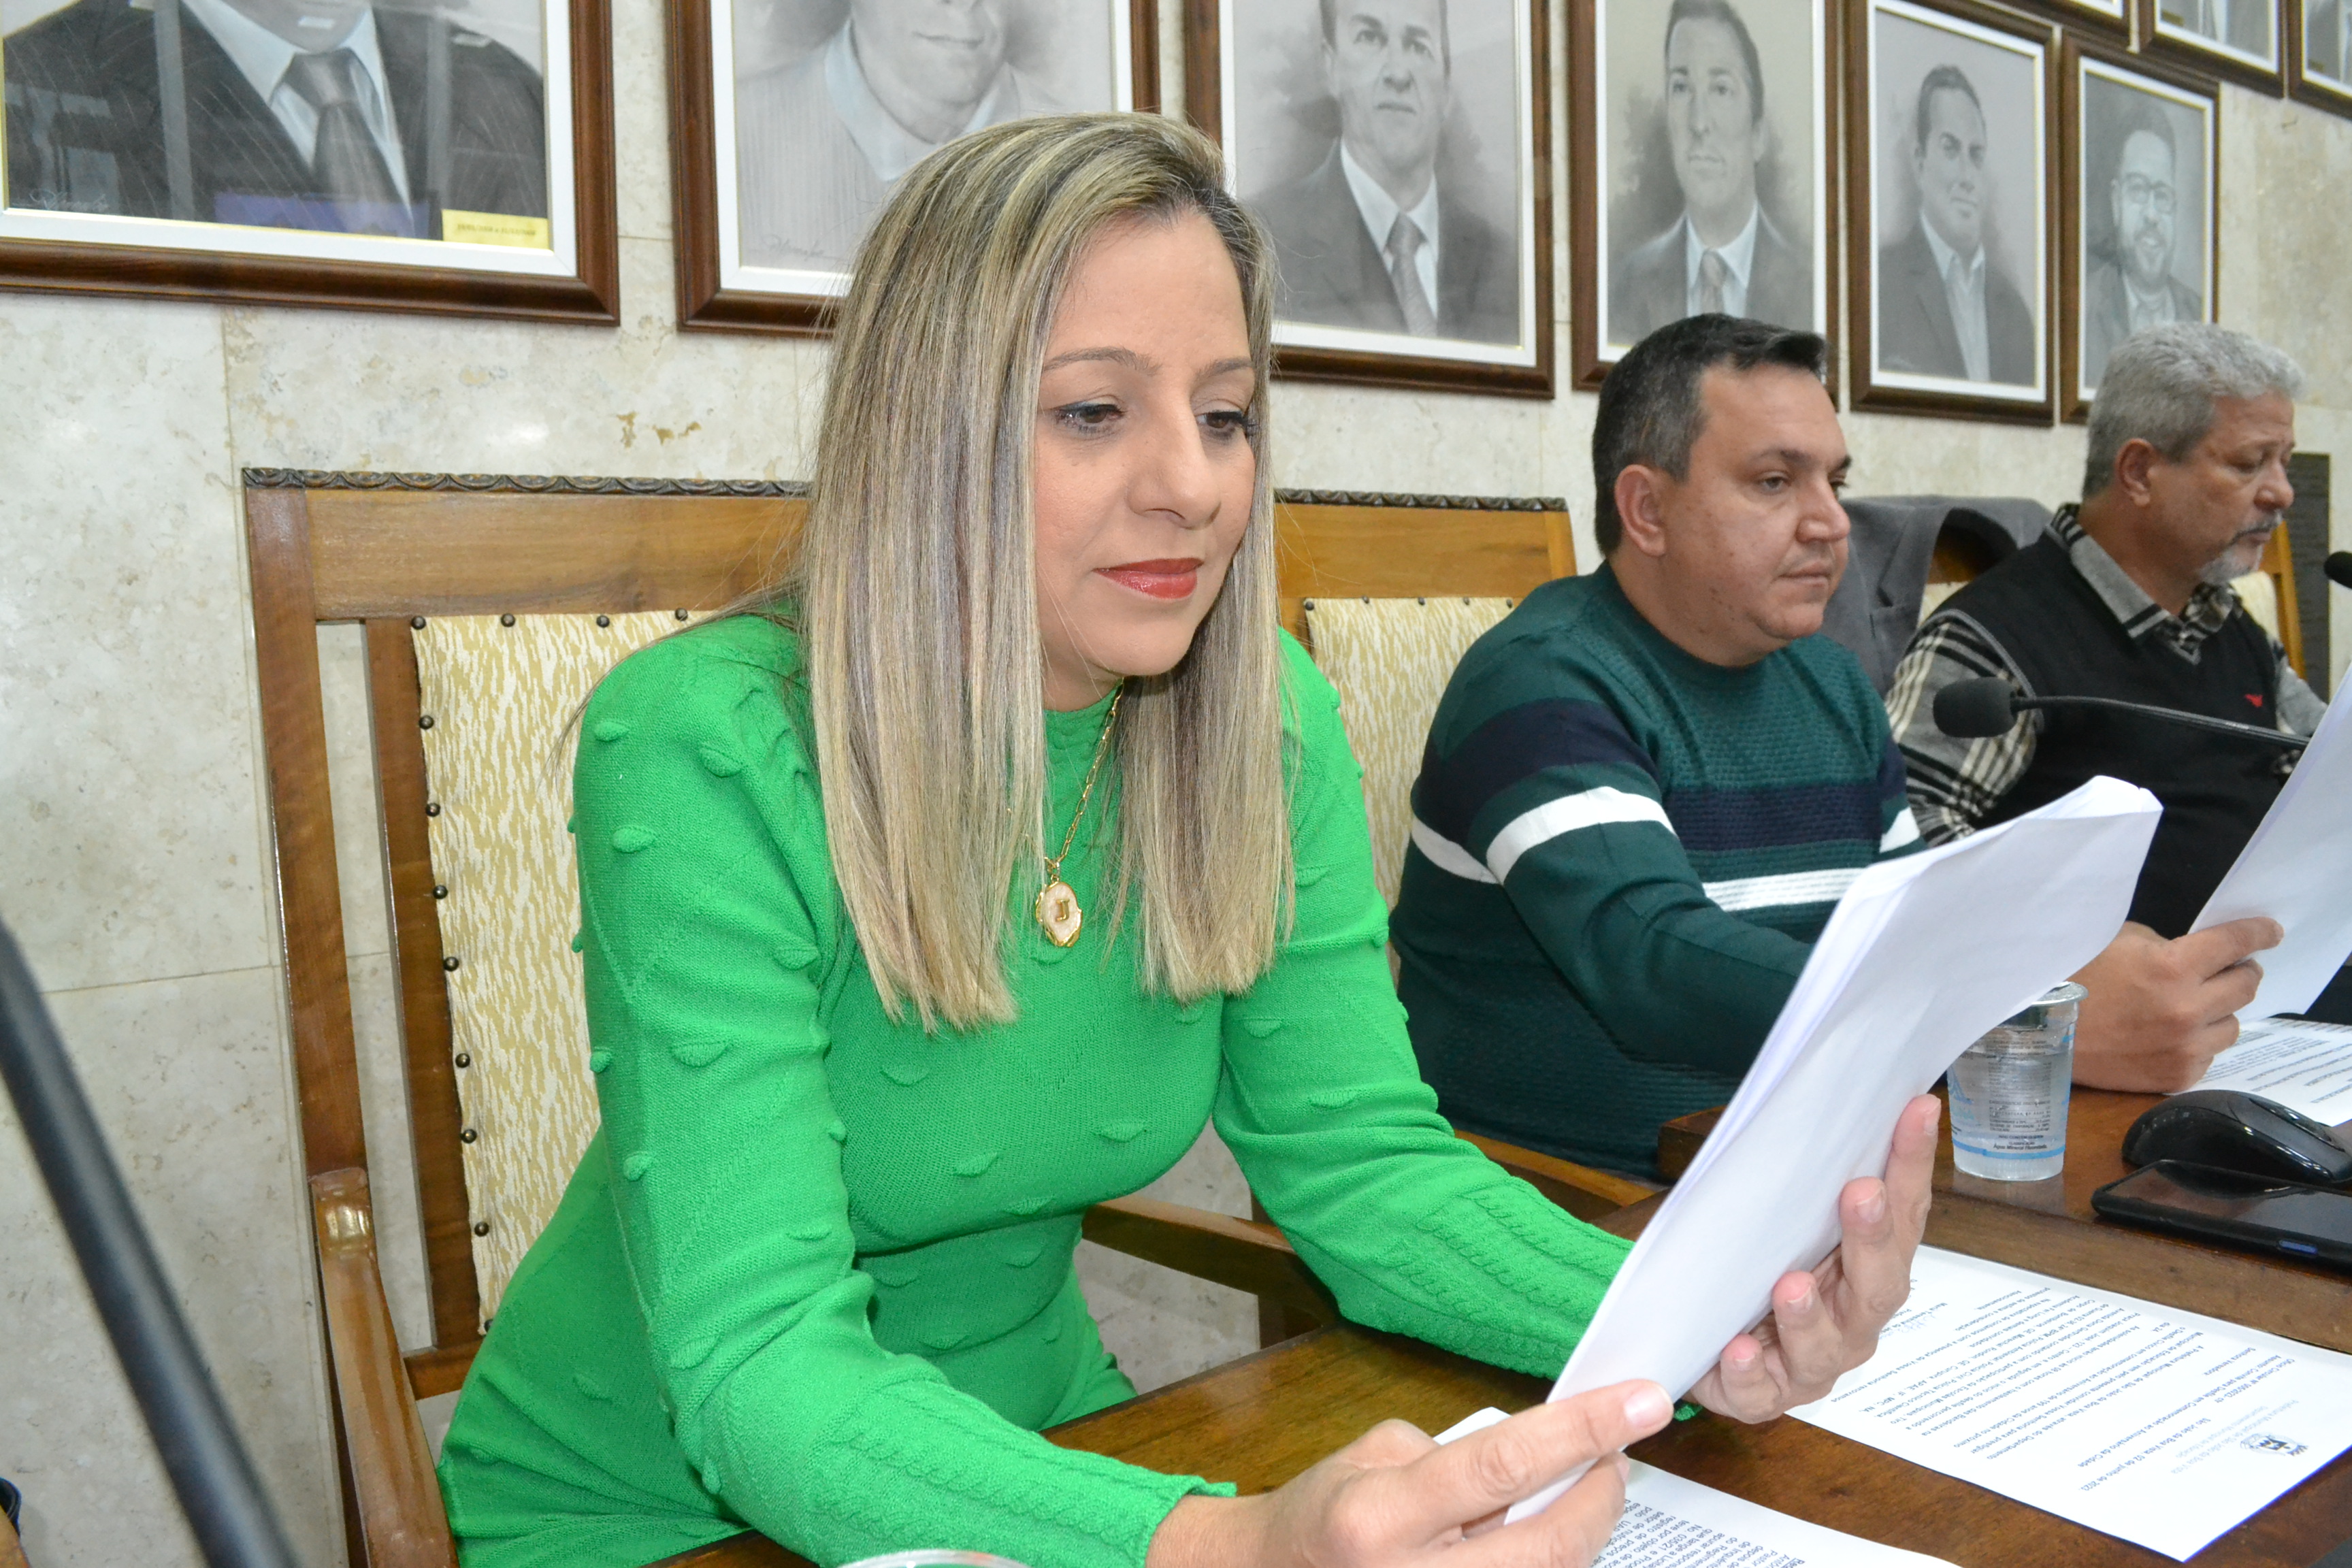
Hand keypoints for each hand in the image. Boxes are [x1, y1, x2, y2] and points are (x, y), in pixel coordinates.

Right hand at [1147, 1381, 1673, 1566]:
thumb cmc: (1321, 1514)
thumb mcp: (1374, 1459)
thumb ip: (1456, 1457)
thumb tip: (1540, 1457)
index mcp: (1379, 1515)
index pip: (1501, 1466)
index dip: (1581, 1430)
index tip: (1642, 1402)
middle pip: (1548, 1547)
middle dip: (1601, 1497)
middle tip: (1618, 1457)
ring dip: (1581, 1535)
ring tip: (1583, 1494)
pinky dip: (1549, 1562)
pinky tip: (1544, 1537)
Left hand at [1685, 1093, 1939, 1422]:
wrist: (1703, 1334)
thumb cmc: (1755, 1265)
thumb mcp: (1779, 1213)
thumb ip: (1804, 1172)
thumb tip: (1821, 1095)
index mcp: (1869, 1267)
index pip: (1903, 1211)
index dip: (1912, 1163)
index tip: (1917, 1110)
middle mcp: (1854, 1319)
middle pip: (1879, 1285)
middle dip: (1871, 1239)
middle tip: (1860, 1194)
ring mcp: (1813, 1363)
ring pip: (1823, 1346)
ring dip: (1809, 1315)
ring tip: (1791, 1285)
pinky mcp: (1764, 1396)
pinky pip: (1760, 1390)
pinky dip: (1748, 1371)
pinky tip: (1737, 1347)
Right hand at [2070, 918, 2280, 1092]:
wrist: (2041, 1031)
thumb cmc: (2074, 977)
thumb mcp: (2119, 941)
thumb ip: (2166, 946)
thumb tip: (2200, 956)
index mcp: (2172, 967)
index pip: (2236, 943)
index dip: (2259, 933)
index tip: (2269, 932)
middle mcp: (2187, 1009)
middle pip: (2247, 985)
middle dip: (2240, 971)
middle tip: (2227, 968)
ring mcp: (2185, 1048)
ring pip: (2234, 1024)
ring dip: (2219, 1011)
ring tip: (2191, 1007)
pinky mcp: (2177, 1076)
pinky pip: (2210, 1054)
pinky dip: (2198, 1041)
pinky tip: (2170, 1034)